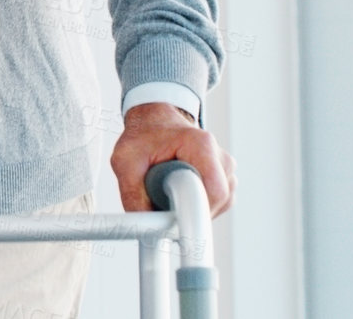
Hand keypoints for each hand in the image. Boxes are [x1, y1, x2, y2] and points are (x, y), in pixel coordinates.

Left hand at [110, 102, 235, 216]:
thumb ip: (132, 195)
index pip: (214, 192)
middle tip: (164, 199)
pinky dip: (198, 204)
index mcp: (201, 145)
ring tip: (170, 188)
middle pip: (217, 202)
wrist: (155, 121)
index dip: (194, 210)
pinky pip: (217, 204)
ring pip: (218, 206)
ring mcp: (227, 169)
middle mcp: (221, 158)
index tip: (175, 218)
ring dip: (192, 206)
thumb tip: (148, 229)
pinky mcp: (226, 180)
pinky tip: (180, 190)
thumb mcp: (125, 161)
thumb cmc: (143, 137)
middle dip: (189, 209)